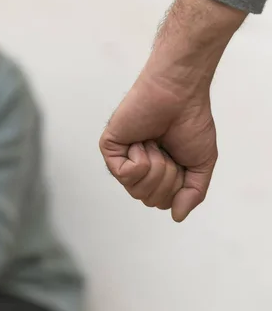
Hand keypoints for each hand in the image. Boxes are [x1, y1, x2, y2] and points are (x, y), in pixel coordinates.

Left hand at [99, 73, 217, 222]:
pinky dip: (141, 159)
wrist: (179, 95)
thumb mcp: (200, 165)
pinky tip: (142, 140)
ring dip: (155, 166)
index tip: (181, 157)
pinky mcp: (109, 148)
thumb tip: (176, 215)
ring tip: (154, 142)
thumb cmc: (190, 122)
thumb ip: (192, 194)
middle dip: (167, 177)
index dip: (178, 187)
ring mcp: (122, 159)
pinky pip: (125, 174)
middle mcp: (137, 168)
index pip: (163, 203)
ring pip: (137, 190)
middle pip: (149, 199)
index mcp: (157, 172)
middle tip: (167, 149)